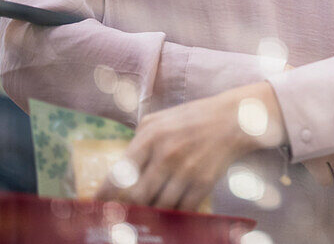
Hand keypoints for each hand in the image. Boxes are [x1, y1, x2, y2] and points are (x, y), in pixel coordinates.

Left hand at [96, 82, 283, 210]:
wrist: (234, 118)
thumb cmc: (193, 117)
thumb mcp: (160, 118)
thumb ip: (137, 139)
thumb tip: (119, 167)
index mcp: (151, 136)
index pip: (119, 173)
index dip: (106, 194)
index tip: (99, 205)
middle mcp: (166, 154)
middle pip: (137, 196)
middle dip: (128, 208)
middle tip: (123, 215)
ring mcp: (187, 170)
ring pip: (159, 206)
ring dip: (152, 213)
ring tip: (147, 215)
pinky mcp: (204, 182)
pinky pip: (183, 208)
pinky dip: (175, 214)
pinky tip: (170, 213)